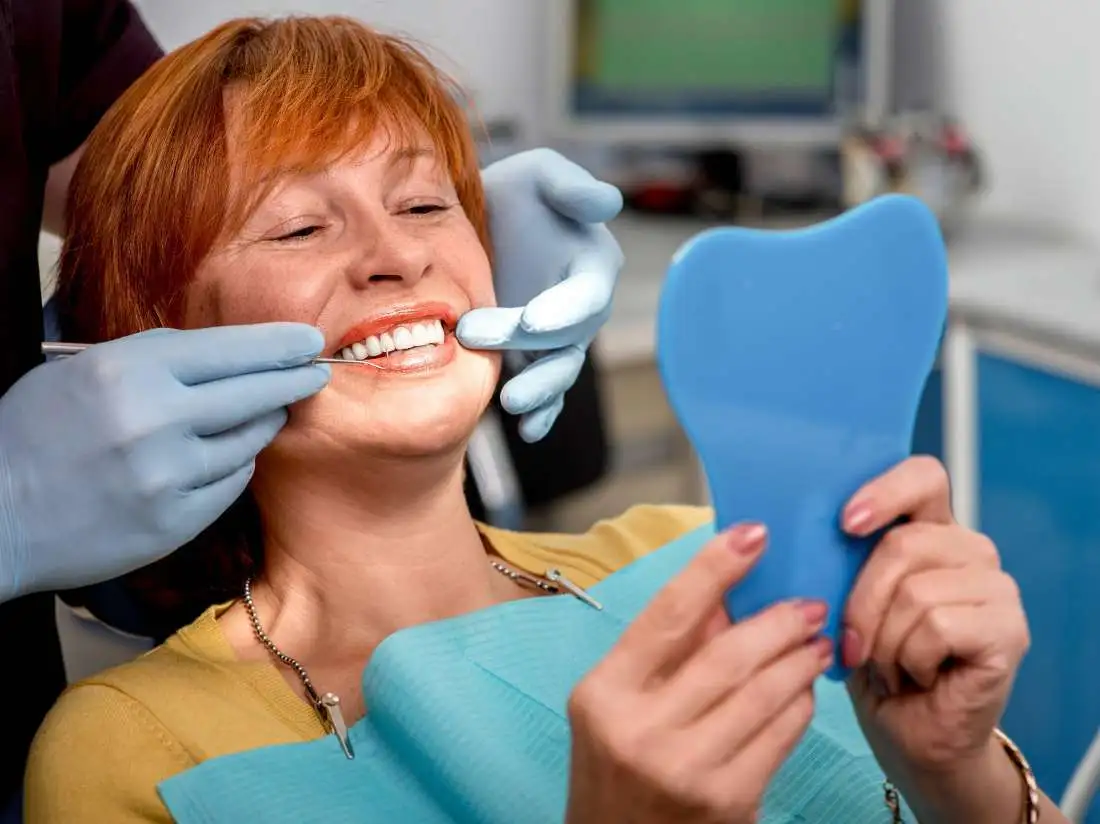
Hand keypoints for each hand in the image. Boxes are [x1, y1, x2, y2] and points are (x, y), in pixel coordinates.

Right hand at [0, 323, 329, 601]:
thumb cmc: (33, 434)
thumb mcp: (82, 372)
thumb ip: (153, 359)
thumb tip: (227, 354)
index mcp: (129, 371)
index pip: (229, 349)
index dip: (277, 344)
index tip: (309, 340)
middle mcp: (155, 420)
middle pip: (254, 392)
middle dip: (293, 380)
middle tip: (316, 372)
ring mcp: (168, 475)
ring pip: (249, 440)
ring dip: (264, 422)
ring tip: (268, 411)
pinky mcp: (175, 521)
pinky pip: (231, 483)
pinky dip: (235, 465)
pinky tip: (228, 456)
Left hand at [457, 148, 623, 442]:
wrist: (475, 226)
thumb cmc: (514, 194)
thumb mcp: (538, 174)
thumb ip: (570, 187)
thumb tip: (607, 203)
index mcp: (592, 265)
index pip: (587, 294)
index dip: (565, 310)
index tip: (533, 320)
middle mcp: (581, 309)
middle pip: (567, 338)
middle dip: (527, 344)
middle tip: (473, 334)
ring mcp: (557, 340)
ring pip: (559, 372)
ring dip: (540, 391)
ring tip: (511, 404)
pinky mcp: (532, 360)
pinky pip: (545, 392)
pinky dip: (541, 414)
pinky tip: (527, 431)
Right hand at [565, 524, 832, 823]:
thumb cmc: (616, 769)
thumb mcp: (618, 704)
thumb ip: (666, 651)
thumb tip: (728, 592)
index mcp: (604, 693)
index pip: (667, 614)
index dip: (714, 568)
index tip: (753, 534)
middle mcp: (641, 730)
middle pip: (727, 655)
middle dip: (777, 621)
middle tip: (808, 603)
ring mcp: (686, 769)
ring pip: (764, 694)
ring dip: (799, 660)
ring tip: (816, 641)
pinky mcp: (728, 802)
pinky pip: (780, 736)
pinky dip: (800, 704)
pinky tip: (804, 689)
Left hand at [840, 457, 1030, 797]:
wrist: (907, 735)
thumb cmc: (871, 665)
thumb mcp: (843, 601)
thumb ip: (839, 559)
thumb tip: (796, 530)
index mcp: (930, 529)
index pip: (923, 476)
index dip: (884, 491)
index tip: (846, 522)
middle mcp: (970, 550)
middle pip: (902, 544)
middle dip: (860, 602)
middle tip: (854, 644)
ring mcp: (996, 588)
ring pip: (915, 592)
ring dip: (885, 641)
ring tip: (891, 664)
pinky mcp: (1008, 630)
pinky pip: (937, 626)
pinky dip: (911, 659)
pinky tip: (918, 676)